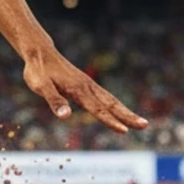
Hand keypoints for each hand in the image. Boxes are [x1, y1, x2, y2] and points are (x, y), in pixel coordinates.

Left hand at [22, 53, 147, 133]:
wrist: (39, 53)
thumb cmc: (38, 71)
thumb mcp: (41, 86)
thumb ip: (54, 100)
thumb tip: (65, 116)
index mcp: (78, 90)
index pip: (97, 109)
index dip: (110, 121)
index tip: (124, 131)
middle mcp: (87, 87)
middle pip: (112, 104)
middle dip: (128, 116)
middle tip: (145, 125)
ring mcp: (88, 85)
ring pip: (111, 100)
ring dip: (126, 112)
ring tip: (140, 122)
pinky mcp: (85, 84)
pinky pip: (104, 97)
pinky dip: (115, 106)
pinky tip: (119, 112)